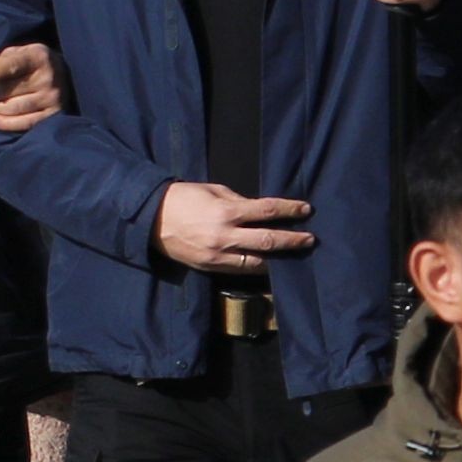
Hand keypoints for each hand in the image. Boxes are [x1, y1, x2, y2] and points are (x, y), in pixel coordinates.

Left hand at [0, 41, 64, 132]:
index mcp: (38, 56)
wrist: (66, 74)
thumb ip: (1, 62)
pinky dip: (7, 123)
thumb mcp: (19, 53)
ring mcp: (53, 96)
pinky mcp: (55, 113)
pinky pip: (25, 123)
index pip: (11, 65)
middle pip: (7, 89)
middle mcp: (49, 76)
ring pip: (12, 107)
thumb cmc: (30, 64)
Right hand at [156, 183, 312, 276]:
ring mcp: (217, 255)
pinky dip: (257, 269)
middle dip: (293, 240)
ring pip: (257, 262)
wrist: (150, 219)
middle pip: (268, 240)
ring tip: (295, 255)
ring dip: (279, 259)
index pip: (267, 211)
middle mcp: (224, 236)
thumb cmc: (183, 198)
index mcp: (226, 212)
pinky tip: (271, 266)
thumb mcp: (214, 191)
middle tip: (310, 239)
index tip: (306, 210)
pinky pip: (239, 270)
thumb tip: (262, 210)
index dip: (290, 210)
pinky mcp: (209, 267)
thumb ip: (240, 201)